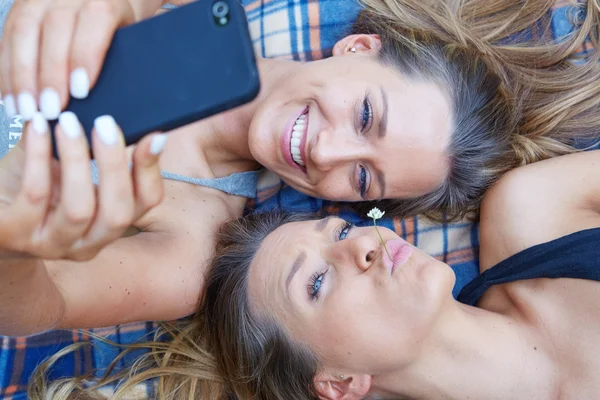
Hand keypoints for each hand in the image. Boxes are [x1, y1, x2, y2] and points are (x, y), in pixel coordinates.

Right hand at [0, 0, 134, 119]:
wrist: (101, 4)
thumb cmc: (120, 31)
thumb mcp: (131, 41)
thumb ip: (126, 60)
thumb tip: (117, 98)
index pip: (95, 21)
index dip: (85, 56)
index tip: (80, 91)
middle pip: (54, 28)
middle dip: (50, 74)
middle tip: (50, 110)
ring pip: (23, 31)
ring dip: (22, 76)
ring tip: (26, 110)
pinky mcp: (19, 8)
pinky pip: (6, 37)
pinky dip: (6, 71)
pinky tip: (10, 98)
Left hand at [0, 112, 165, 260]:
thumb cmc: (34, 184)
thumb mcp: (70, 167)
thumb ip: (98, 149)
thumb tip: (120, 118)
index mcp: (109, 223)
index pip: (146, 203)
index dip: (151, 171)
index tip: (152, 136)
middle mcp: (88, 243)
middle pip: (119, 214)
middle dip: (115, 166)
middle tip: (105, 124)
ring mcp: (51, 245)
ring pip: (80, 209)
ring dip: (77, 161)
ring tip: (68, 123)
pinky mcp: (14, 235)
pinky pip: (35, 195)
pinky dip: (40, 156)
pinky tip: (39, 127)